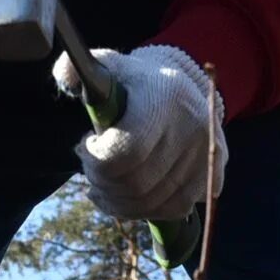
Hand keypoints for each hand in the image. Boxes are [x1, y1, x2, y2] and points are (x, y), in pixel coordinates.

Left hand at [57, 44, 223, 223]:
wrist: (181, 88)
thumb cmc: (133, 82)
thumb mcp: (106, 68)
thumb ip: (76, 71)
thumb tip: (66, 76)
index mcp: (164, 94)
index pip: (127, 151)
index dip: (97, 161)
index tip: (86, 147)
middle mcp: (193, 125)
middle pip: (137, 183)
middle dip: (103, 183)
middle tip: (92, 171)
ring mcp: (207, 154)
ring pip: (153, 203)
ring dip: (119, 203)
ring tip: (104, 186)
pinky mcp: (214, 176)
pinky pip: (173, 210)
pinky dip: (146, 210)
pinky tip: (128, 197)